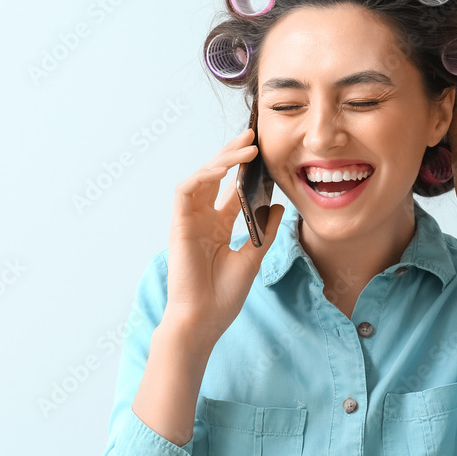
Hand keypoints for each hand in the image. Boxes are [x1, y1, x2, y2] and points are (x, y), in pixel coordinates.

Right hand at [163, 127, 284, 347]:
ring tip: (246, 146)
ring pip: (201, 176)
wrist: (203, 320)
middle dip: (232, 154)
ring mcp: (189, 221)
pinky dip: (203, 175)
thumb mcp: (253, 257)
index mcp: (217, 227)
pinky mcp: (178, 225)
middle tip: (252, 135)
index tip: (265, 154)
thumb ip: (263, 231)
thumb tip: (278, 207)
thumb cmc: (223, 296)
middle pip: (215, 176)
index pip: (231, 190)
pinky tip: (223, 167)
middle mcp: (202, 219)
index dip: (246, 171)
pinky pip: (185, 190)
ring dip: (221, 158)